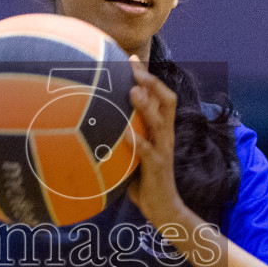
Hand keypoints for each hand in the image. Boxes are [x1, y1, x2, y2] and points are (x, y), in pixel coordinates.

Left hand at [125, 64, 188, 229]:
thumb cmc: (145, 180)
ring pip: (159, 122)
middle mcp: (165, 135)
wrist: (163, 209)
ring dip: (146, 106)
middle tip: (134, 67)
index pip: (160, 96)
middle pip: (166, 100)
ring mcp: (163, 151)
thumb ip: (126, 135)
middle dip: (151, 81)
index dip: (148, 76)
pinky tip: (125, 134)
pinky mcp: (157, 168)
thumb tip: (101, 122)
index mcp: (161, 130)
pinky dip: (137, 141)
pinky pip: (148, 152)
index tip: (130, 58)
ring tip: (132, 92)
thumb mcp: (135, 152)